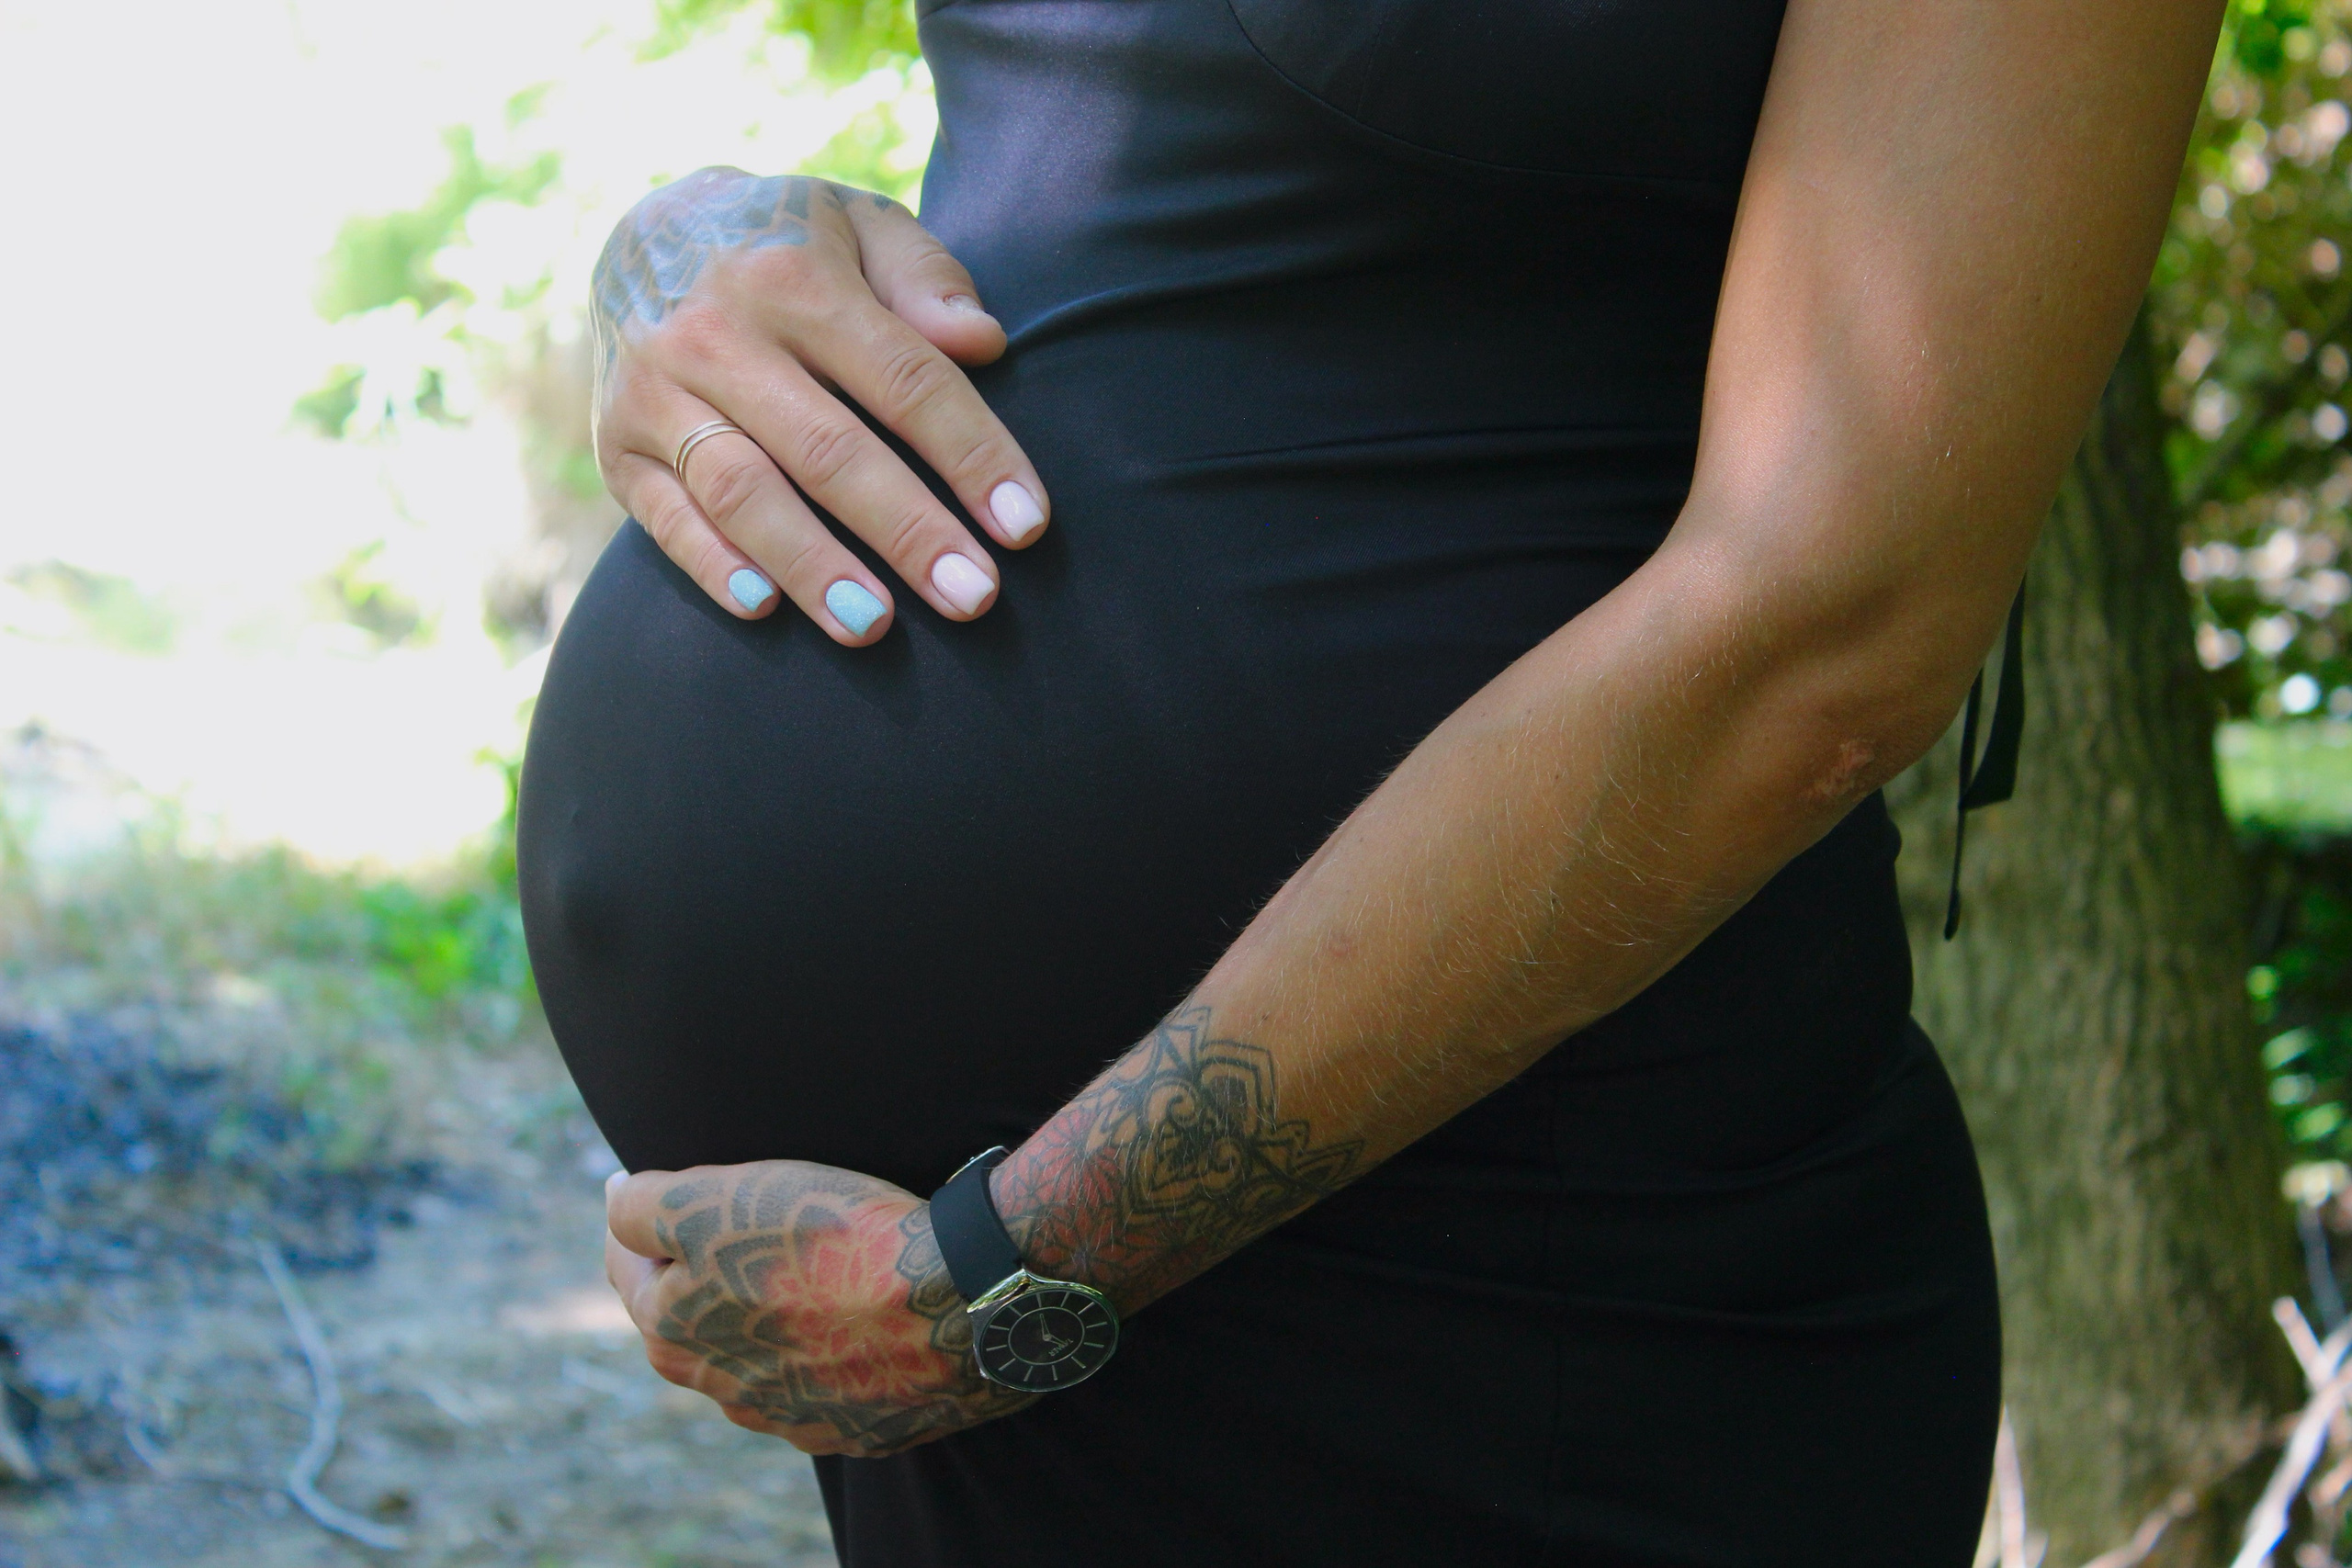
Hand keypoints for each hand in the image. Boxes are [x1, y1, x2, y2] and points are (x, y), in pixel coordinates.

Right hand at [591, 167, 1049, 644]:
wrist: (645, 233)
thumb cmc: (791, 245)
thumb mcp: (861, 225)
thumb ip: (927, 277)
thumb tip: (983, 341)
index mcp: (794, 278)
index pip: (903, 378)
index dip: (971, 453)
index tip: (1025, 523)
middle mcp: (717, 334)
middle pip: (827, 450)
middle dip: (906, 531)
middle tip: (974, 598)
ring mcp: (657, 392)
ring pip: (742, 492)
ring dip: (812, 566)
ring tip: (874, 627)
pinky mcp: (617, 445)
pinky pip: (666, 517)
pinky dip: (713, 565)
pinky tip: (766, 611)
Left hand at [603, 1160, 1032, 1455]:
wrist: (957, 1299)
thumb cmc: (832, 1240)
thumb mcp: (713, 1198)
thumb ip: (641, 1204)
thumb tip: (612, 1198)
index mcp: (674, 1334)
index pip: (629, 1269)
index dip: (645, 1222)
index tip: (668, 1190)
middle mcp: (726, 1392)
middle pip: (693, 1321)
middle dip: (701, 1275)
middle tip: (736, 1226)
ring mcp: (796, 1416)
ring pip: (759, 1358)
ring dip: (768, 1318)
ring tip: (808, 1268)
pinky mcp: (862, 1427)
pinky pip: (828, 1382)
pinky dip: (831, 1348)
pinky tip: (860, 1312)